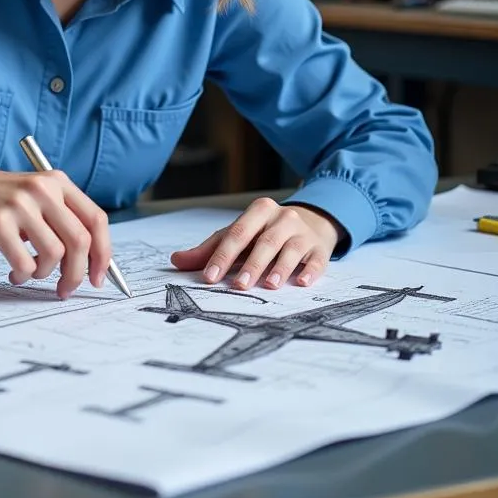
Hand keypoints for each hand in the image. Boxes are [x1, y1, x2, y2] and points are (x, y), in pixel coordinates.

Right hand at [0, 160, 111, 299]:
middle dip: (77, 274)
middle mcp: (42, 189)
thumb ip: (58, 217)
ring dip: (44, 274)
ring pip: (54, 255)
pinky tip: (13, 271)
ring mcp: (20, 205)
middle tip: (66, 290)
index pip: (96, 220)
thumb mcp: (32, 195)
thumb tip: (88, 261)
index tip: (97, 277)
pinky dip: (22, 274)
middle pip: (80, 241)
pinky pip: (25, 263)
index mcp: (56, 182)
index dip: (103, 254)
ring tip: (28, 271)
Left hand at [170, 198, 341, 289]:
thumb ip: (210, 249)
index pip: (237, 234)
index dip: (222, 256)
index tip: (210, 277)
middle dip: (251, 264)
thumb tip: (176, 260)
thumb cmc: (266, 232)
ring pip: (290, 249)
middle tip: (238, 286)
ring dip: (279, 268)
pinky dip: (310, 271)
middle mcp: (282, 218)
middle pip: (264, 242)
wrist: (312, 222)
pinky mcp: (321, 248)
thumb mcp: (240, 235)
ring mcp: (304, 233)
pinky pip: (317, 260)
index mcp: (259, 211)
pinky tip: (302, 282)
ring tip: (269, 285)